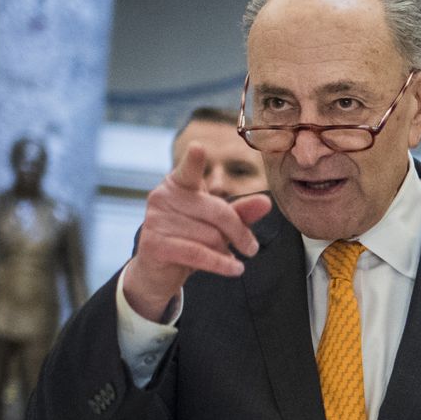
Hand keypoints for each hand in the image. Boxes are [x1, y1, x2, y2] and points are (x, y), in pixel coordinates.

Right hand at [123, 144, 273, 319]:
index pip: (189, 171)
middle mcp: (162, 196)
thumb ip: (240, 212)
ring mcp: (155, 220)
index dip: (194, 161)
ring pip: (210, 236)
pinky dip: (221, 264)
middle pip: (217, 211)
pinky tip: (235, 269)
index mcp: (177, 184)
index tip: (199, 148)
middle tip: (252, 248)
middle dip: (240, 232)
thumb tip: (266, 202)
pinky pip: (198, 254)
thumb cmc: (191, 239)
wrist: (159, 272)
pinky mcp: (154, 245)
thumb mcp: (217, 225)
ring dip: (226, 251)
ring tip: (228, 257)